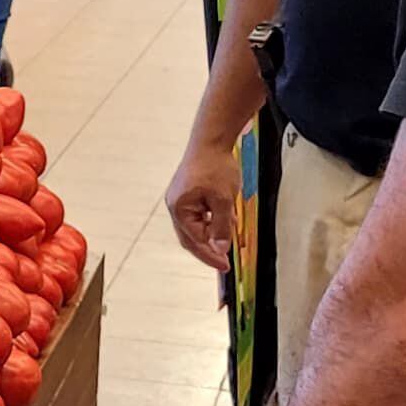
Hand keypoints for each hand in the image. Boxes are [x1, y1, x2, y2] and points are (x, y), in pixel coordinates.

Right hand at [164, 137, 243, 270]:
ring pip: (195, 227)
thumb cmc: (214, 165)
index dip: (211, 255)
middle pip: (190, 237)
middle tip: (224, 262)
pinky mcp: (187, 193)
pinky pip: (198, 215)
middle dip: (208, 250)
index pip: (195, 241)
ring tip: (229, 236)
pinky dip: (211, 222)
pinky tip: (225, 220)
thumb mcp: (224, 200)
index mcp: (180, 209)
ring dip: (211, 234)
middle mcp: (175, 206)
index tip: (225, 266)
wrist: (212, 140)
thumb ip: (222, 227)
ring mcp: (180, 199)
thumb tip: (221, 248)